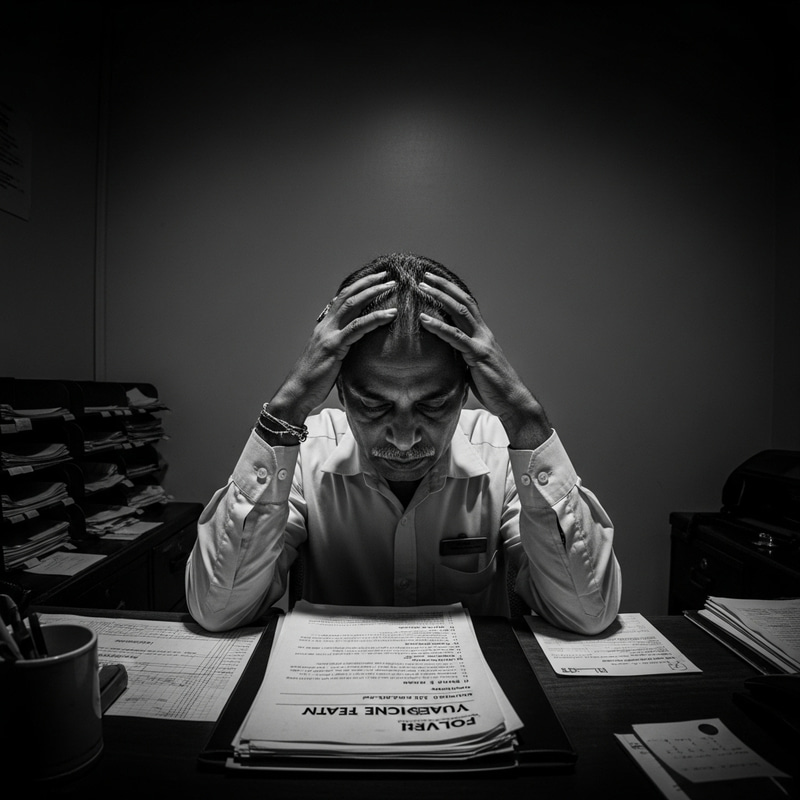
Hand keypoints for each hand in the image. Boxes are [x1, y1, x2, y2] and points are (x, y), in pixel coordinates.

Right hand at [269, 272, 396, 421]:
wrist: (298, 391)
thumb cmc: (314, 379)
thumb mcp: (329, 358)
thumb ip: (341, 347)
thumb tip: (357, 348)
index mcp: (324, 327)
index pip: (341, 299)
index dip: (358, 287)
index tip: (375, 279)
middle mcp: (326, 326)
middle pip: (348, 296)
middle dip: (368, 283)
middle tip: (387, 275)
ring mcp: (329, 334)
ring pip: (353, 305)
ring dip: (374, 293)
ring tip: (392, 286)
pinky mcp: (334, 346)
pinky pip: (357, 328)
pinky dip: (375, 319)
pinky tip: (390, 315)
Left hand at [418, 272, 550, 448]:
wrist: (511, 400)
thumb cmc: (492, 386)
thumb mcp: (473, 366)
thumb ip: (461, 355)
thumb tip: (443, 355)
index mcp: (482, 334)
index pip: (466, 305)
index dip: (451, 291)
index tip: (434, 282)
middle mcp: (483, 332)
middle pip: (463, 301)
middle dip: (443, 287)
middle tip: (424, 276)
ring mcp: (481, 342)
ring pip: (459, 312)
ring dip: (439, 298)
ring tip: (421, 288)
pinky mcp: (478, 355)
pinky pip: (456, 337)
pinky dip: (438, 327)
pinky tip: (423, 320)